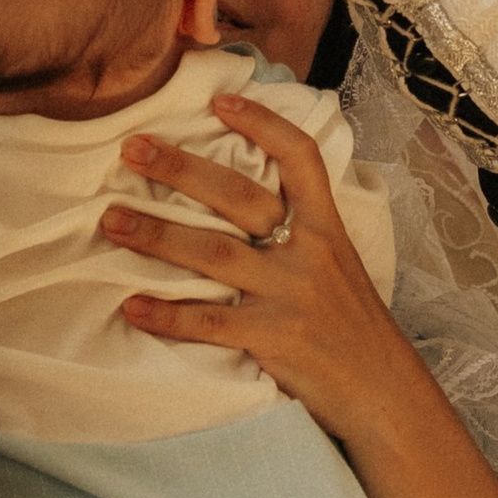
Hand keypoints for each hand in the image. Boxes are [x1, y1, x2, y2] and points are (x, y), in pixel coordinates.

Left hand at [103, 91, 423, 438]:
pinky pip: (210, 323)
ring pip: (215, 255)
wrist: (386, 396)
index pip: (300, 157)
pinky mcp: (275, 340)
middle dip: (182, 170)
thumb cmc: (354, 331)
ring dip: (157, 235)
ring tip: (112, 220)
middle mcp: (311, 254)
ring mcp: (292, 296)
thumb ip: (304, 235)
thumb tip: (253, 203)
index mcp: (329, 229)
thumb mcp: (342, 268)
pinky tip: (132, 305)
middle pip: (240, 197)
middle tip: (132, 148)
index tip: (220, 101)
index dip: (262, 123)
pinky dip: (168, 315)